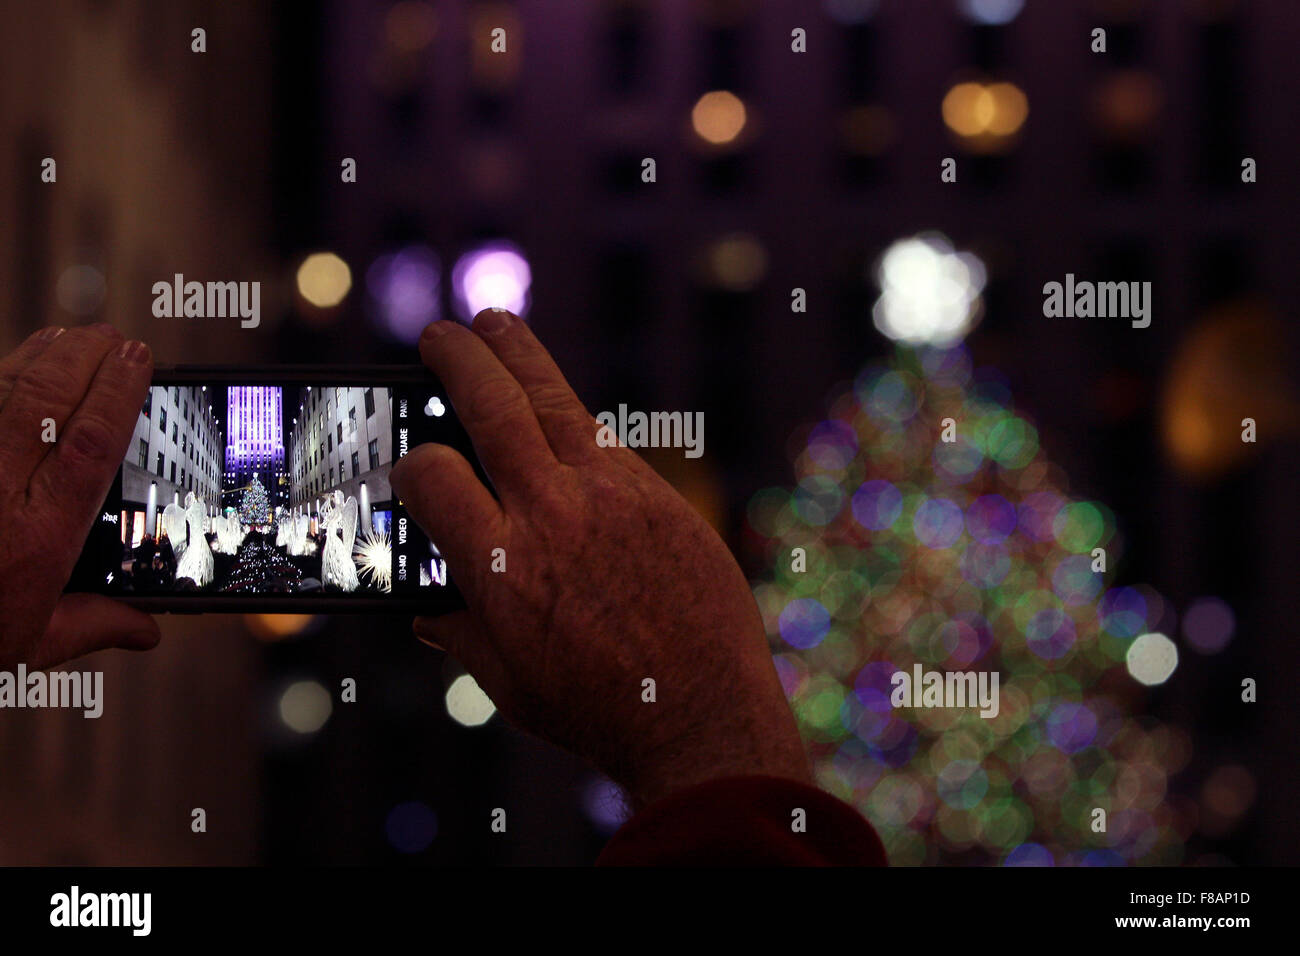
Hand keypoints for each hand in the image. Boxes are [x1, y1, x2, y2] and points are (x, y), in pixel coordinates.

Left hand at [0, 325, 160, 668]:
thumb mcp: (28, 643)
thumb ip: (93, 625)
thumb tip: (145, 631)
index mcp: (37, 534)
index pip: (89, 440)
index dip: (119, 390)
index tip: (140, 359)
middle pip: (48, 396)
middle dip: (87, 356)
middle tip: (115, 338)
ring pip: (5, 387)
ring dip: (45, 354)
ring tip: (75, 339)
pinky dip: (2, 374)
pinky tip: (20, 364)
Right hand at [390, 309, 809, 808]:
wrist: (704, 716)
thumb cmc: (601, 710)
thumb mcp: (510, 684)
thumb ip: (461, 635)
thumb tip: (427, 614)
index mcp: (500, 565)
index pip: (432, 475)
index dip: (410, 463)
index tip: (410, 465)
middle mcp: (553, 515)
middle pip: (492, 408)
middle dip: (458, 360)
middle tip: (437, 334)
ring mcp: (613, 497)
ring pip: (556, 402)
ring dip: (520, 355)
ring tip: (495, 324)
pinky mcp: (659, 498)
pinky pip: (608, 440)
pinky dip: (574, 417)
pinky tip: (560, 409)